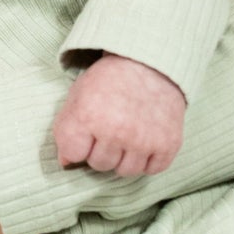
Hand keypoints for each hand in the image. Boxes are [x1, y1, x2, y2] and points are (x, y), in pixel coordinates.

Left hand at [53, 54, 184, 176]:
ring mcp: (144, 140)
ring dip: (124, 157)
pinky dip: (148, 159)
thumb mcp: (79, 94)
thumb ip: (66, 129)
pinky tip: (146, 138)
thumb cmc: (110, 79)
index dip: (77, 144)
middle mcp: (116, 131)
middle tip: (110, 127)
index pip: (73, 154)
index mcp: (89, 115)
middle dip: (101, 149)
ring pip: (125, 171)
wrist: (151, 62)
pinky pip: (151, 170)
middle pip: (99, 165)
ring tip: (127, 132)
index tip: (86, 131)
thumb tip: (66, 163)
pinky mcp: (168, 144)